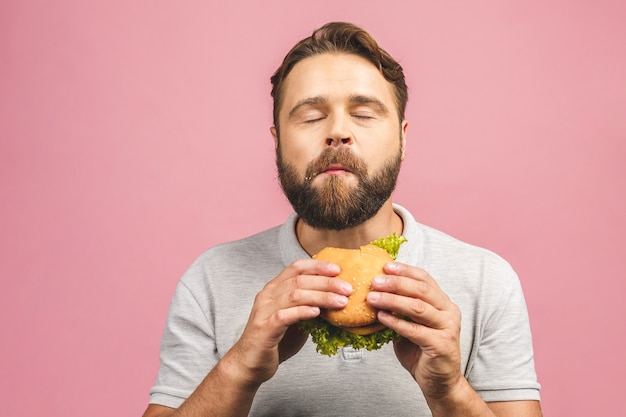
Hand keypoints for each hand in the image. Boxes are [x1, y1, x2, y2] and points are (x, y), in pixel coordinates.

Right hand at [226, 259, 352, 386]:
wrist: (250, 363)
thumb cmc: (275, 341)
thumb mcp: (296, 319)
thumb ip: (310, 307)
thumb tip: (337, 300)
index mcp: (275, 288)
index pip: (296, 267)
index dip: (318, 266)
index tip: (338, 270)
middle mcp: (268, 295)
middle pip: (299, 280)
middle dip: (326, 283)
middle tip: (347, 288)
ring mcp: (264, 310)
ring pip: (295, 295)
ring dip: (321, 296)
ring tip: (340, 301)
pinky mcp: (264, 328)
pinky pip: (284, 315)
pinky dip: (302, 311)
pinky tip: (317, 312)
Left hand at [366, 262, 462, 400]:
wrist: (438, 382)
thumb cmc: (421, 351)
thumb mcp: (411, 324)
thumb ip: (400, 309)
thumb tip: (374, 292)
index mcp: (443, 302)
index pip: (425, 278)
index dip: (405, 270)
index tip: (385, 266)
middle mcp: (449, 311)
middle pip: (421, 290)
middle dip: (396, 283)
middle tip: (374, 281)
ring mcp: (447, 328)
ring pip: (418, 307)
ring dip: (392, 300)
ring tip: (372, 298)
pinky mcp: (441, 345)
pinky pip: (415, 330)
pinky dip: (396, 322)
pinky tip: (381, 317)